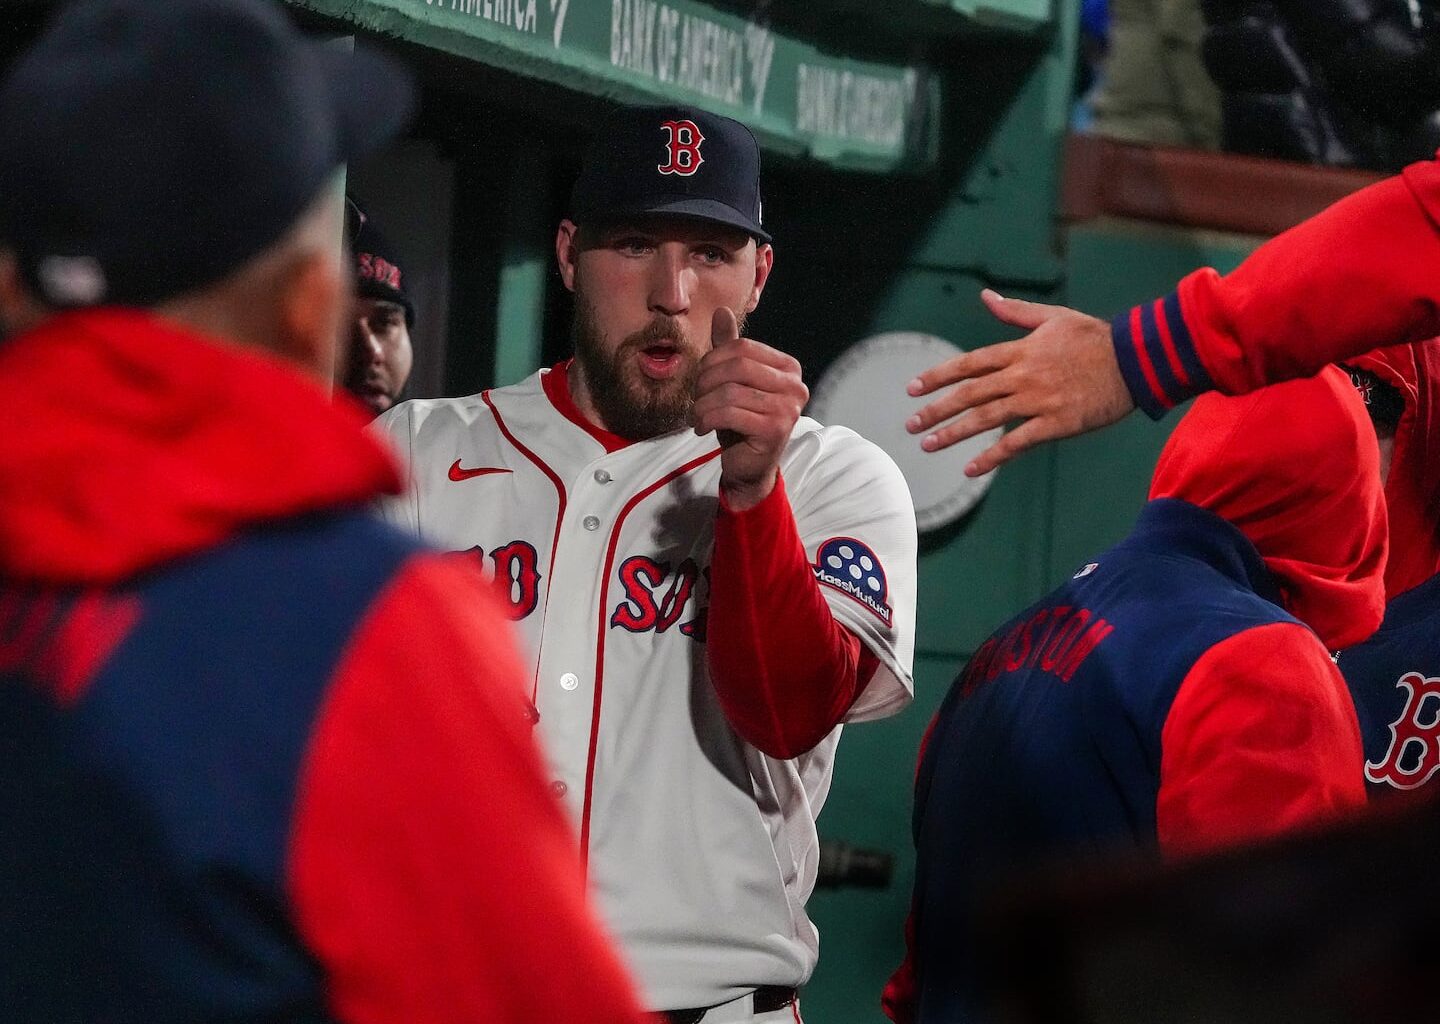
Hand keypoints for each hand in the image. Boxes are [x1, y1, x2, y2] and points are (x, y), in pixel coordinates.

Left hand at [692, 307, 807, 510]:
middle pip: (737, 366)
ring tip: (698, 416)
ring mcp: (789, 408)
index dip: (713, 360)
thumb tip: (721, 311)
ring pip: (730, 391)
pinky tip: (703, 428)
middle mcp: (795, 385)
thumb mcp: (731, 381)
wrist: (748, 466)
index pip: (742, 347)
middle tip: (697, 399)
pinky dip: (708, 419)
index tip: (702, 381)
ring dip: (703, 404)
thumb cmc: (740, 421)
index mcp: (788, 368)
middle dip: (706, 381)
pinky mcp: (776, 430)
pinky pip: (730, 414)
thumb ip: (728, 348)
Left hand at [905, 289, 1134, 475]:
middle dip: (936, 409)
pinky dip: (992, 457)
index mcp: (1021, 350)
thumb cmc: (1095, 338)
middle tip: (911, 424)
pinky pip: (1017, 443)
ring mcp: (1038, 401)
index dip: (938, 376)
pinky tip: (971, 469)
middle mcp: (1023, 376)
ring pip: (987, 419)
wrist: (1135, 361)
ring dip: (954, 433)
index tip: (913, 388)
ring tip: (929, 445)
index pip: (969, 364)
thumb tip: (986, 296)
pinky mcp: (1056, 423)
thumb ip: (1015, 312)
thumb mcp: (1053, 317)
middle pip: (970, 393)